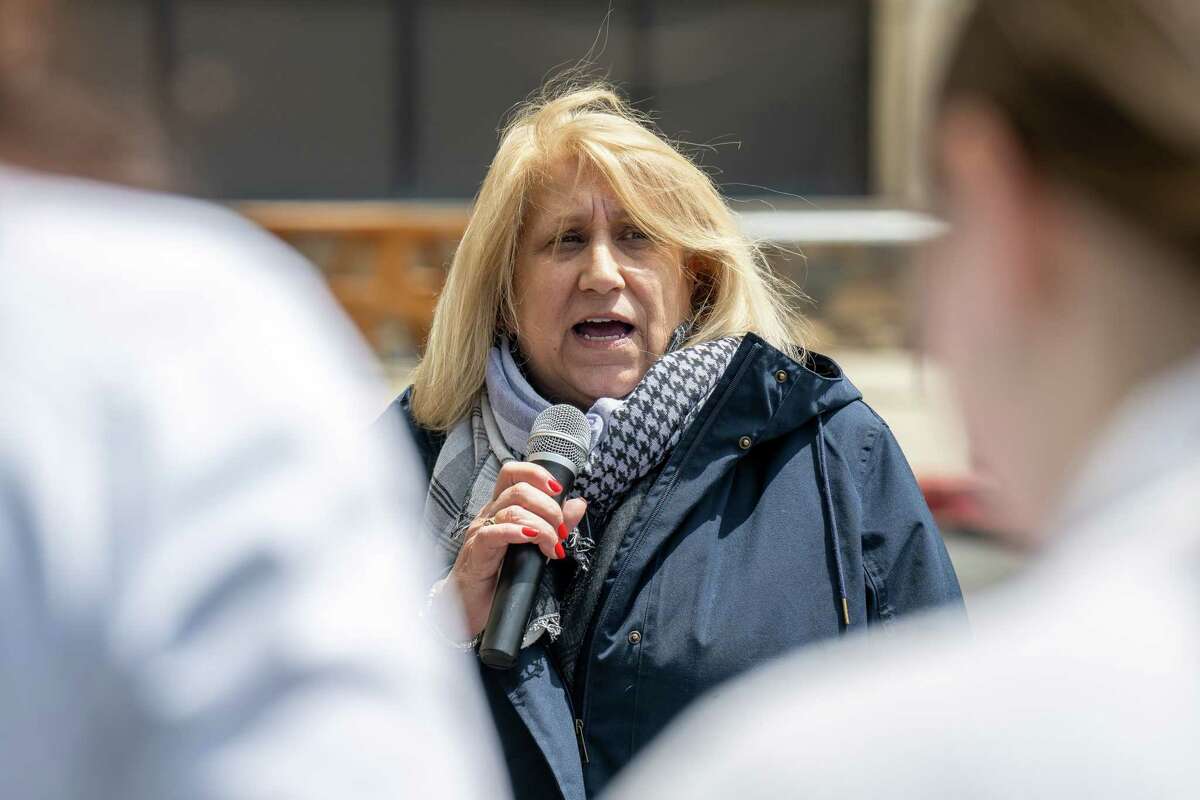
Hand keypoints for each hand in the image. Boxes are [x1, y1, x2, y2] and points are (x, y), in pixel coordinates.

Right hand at [449, 461, 586, 635]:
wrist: (470, 605)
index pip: (513, 473)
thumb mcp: (533, 545)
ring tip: (552, 546)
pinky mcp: (476, 552)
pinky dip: (516, 532)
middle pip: (519, 490)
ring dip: (541, 526)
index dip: (537, 473)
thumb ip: (555, 523)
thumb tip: (578, 504)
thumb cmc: (499, 573)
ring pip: (511, 510)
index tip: (558, 490)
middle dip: (549, 508)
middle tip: (561, 532)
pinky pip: (493, 533)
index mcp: (502, 508)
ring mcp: (480, 531)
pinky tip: (531, 539)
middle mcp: (490, 514)